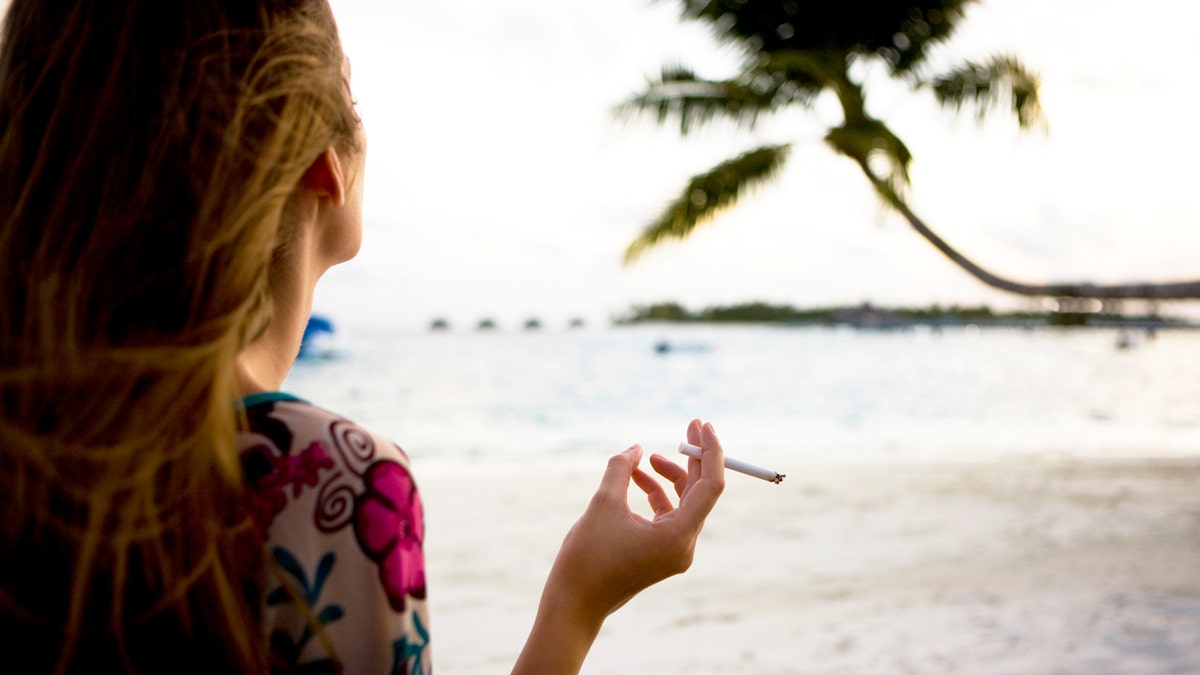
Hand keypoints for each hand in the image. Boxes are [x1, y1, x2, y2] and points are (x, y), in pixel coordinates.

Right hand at [513, 419, 724, 672]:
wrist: (573, 604)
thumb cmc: (586, 558)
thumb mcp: (602, 503)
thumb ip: (622, 468)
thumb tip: (637, 448)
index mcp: (678, 536)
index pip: (710, 486)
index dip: (709, 451)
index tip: (700, 425)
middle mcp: (683, 545)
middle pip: (700, 492)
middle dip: (693, 458)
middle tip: (688, 425)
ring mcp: (673, 551)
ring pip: (683, 502)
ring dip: (667, 475)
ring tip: (642, 459)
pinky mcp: (661, 553)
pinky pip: (667, 515)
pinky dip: (655, 493)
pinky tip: (633, 478)